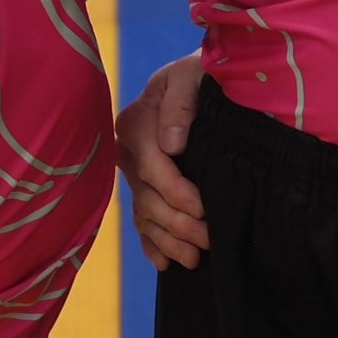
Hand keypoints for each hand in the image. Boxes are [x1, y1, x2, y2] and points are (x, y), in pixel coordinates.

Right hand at [119, 54, 209, 269]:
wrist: (205, 79)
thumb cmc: (202, 74)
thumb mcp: (193, 74)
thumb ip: (180, 102)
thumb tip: (172, 143)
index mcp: (135, 121)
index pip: (151, 165)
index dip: (175, 190)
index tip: (203, 207)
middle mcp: (128, 150)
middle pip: (147, 196)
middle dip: (178, 222)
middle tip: (209, 239)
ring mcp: (134, 172)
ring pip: (145, 214)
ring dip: (168, 240)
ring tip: (195, 259)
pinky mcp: (144, 187)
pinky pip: (141, 222)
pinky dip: (152, 244)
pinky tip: (166, 263)